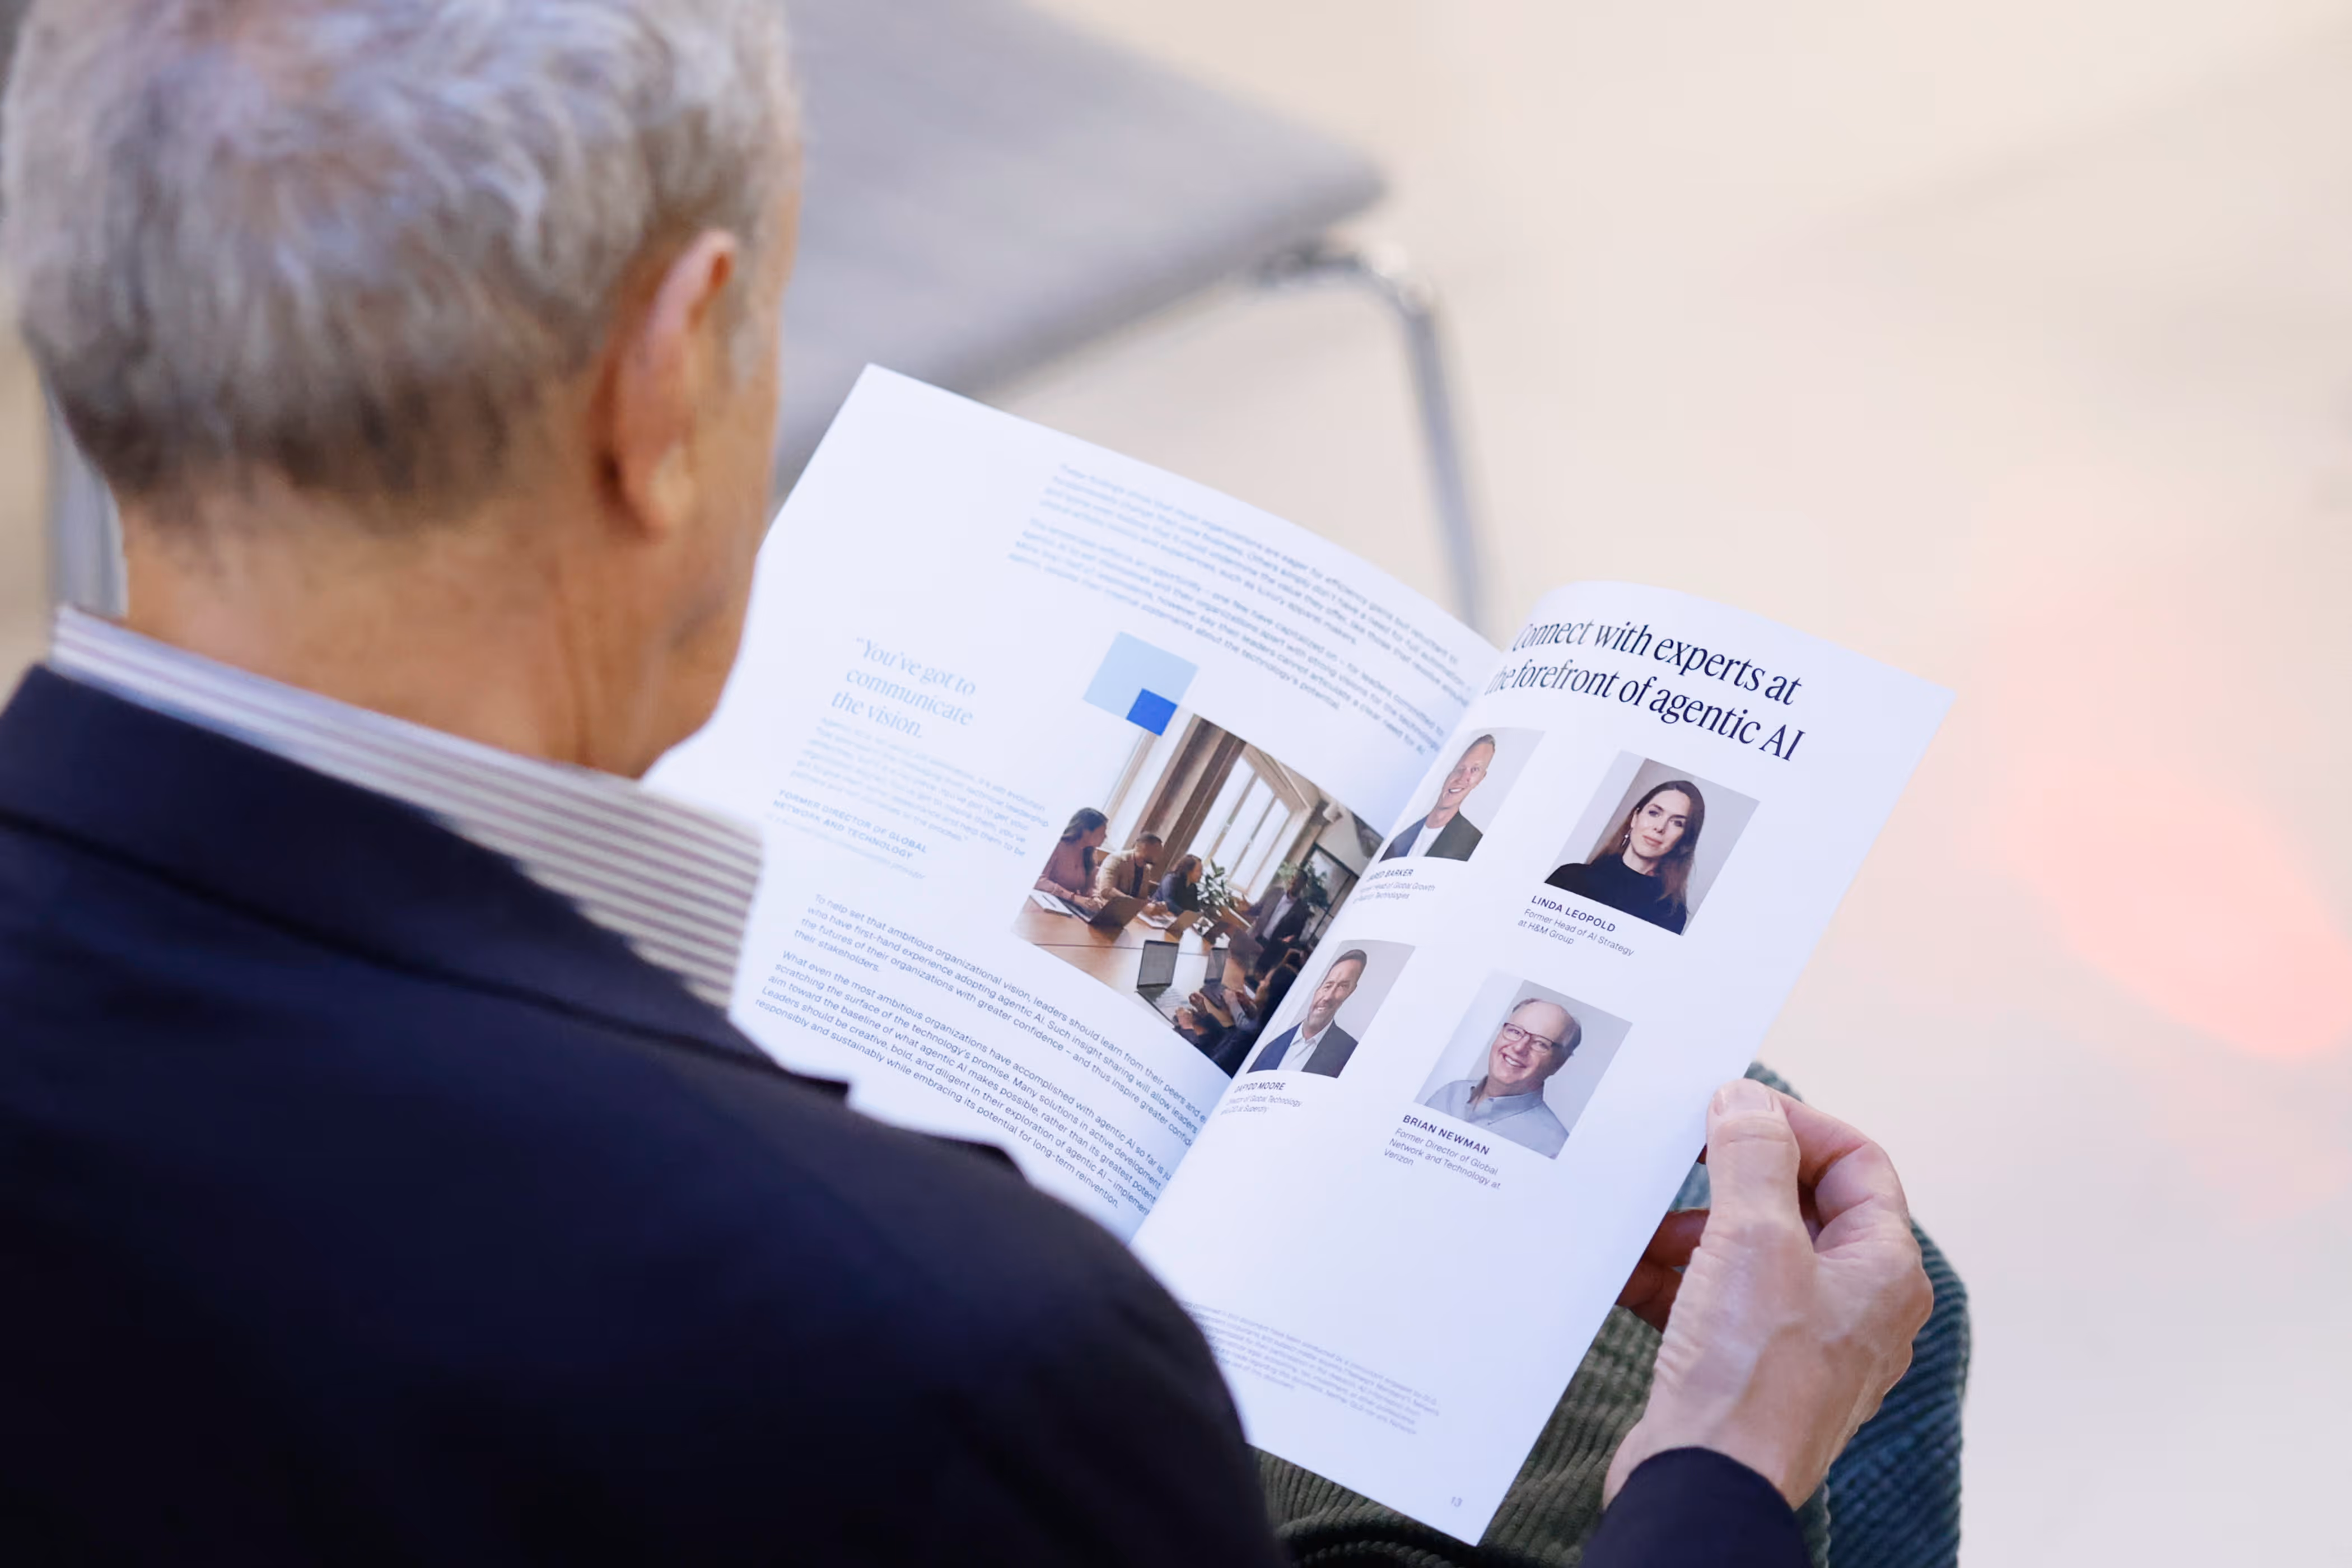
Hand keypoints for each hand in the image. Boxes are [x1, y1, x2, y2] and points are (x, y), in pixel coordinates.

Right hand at [1606, 1079, 1931, 1508]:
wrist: (1708, 1485)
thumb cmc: (1751, 1374)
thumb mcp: (1753, 1238)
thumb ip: (1752, 1155)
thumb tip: (1747, 1099)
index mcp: (1883, 1270)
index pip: (1857, 1162)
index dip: (1795, 1124)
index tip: (1729, 1109)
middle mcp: (1854, 1304)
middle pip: (1796, 1204)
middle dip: (1728, 1181)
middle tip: (1677, 1156)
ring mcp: (1802, 1341)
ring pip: (1746, 1252)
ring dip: (1688, 1231)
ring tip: (1640, 1227)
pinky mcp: (1747, 1369)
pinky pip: (1713, 1301)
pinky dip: (1671, 1280)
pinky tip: (1626, 1271)